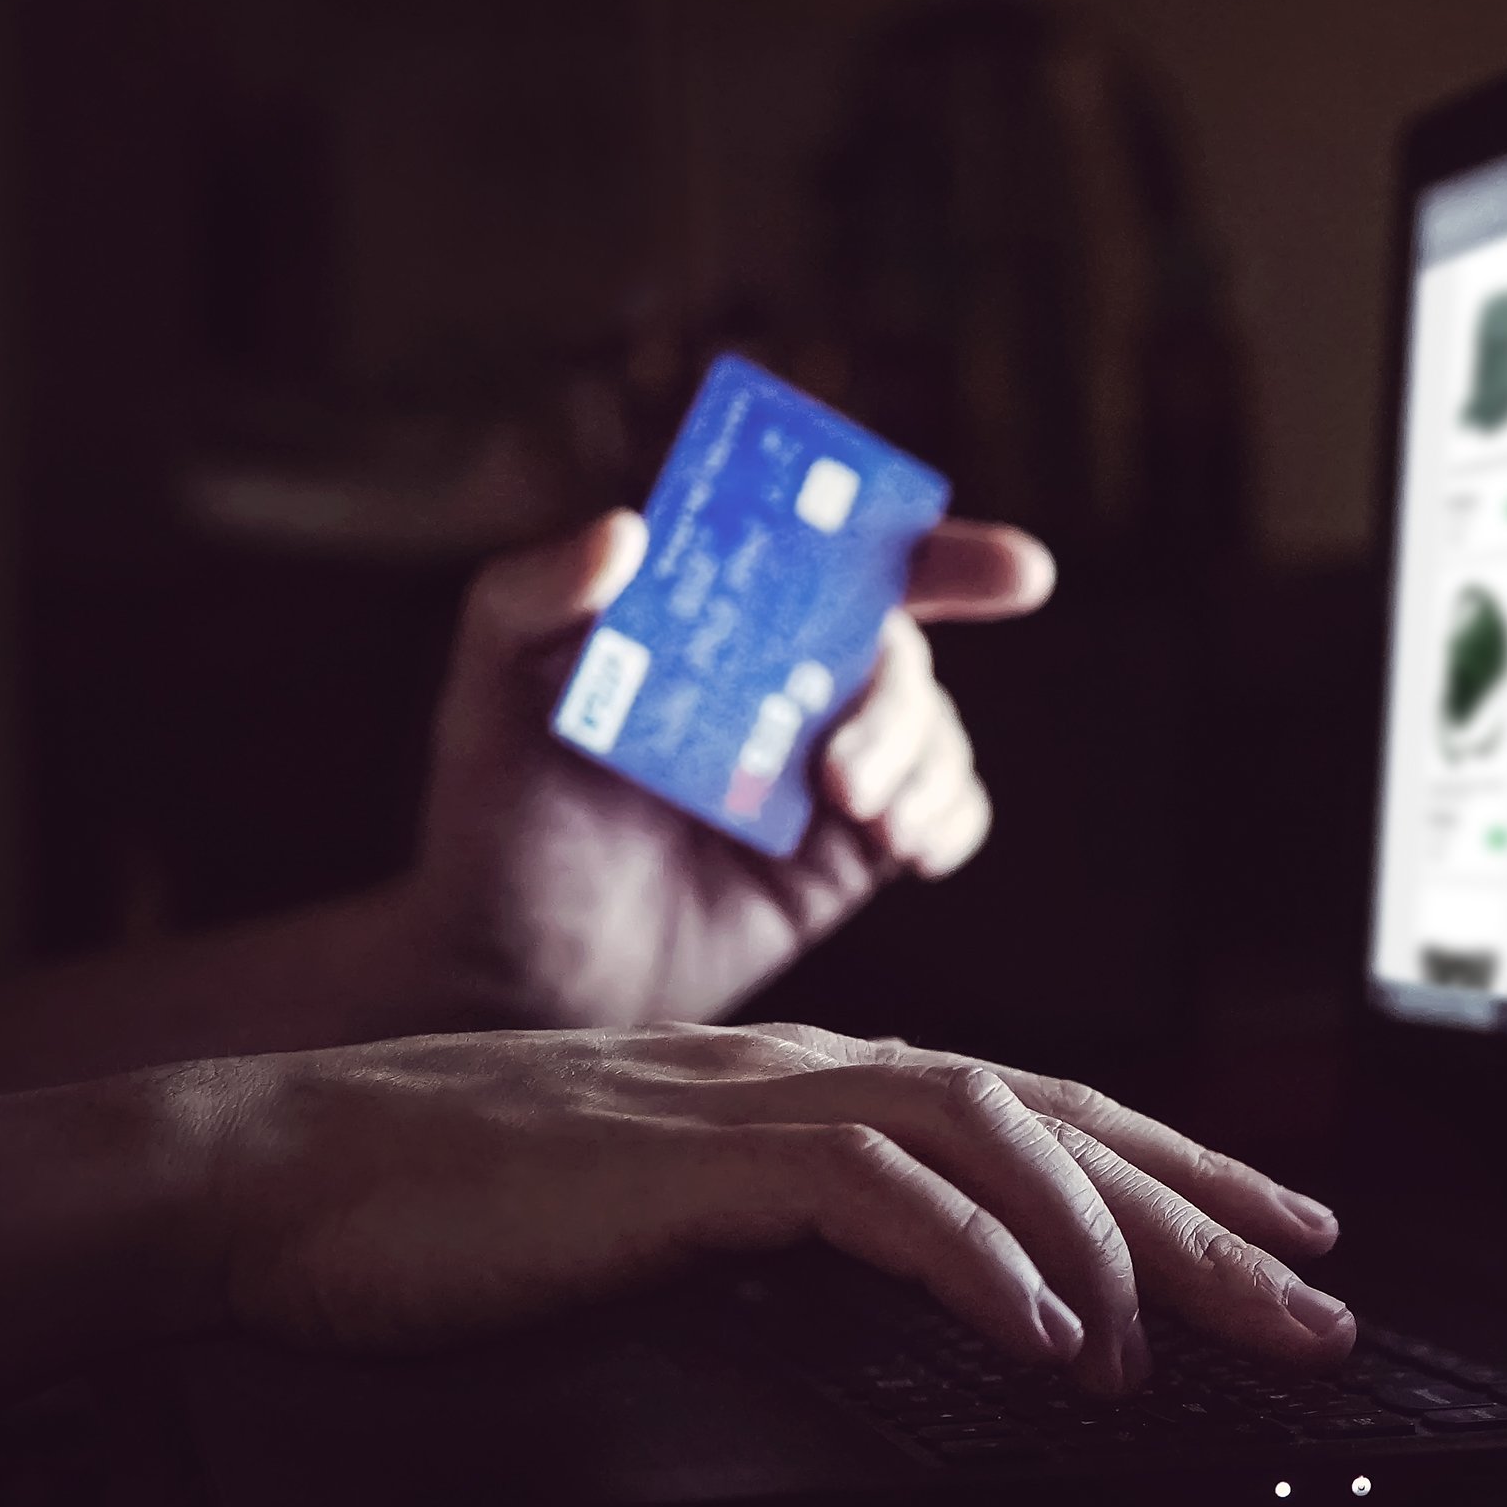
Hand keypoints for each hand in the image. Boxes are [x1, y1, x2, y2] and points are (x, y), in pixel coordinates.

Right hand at [198, 1024, 1349, 1390]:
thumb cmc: (454, 1212)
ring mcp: (751, 1103)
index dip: (1169, 1165)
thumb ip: (786, 1229)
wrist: (284, 1171)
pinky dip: (985, 1265)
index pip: (1032, 1108)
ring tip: (1207, 1340)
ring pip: (1000, 1136)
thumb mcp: (662, 1215)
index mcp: (803, 1084)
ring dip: (1120, 1240)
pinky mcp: (694, 1160)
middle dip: (1205, 1208)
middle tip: (1323, 1291)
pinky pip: (880, 1201)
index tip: (1275, 1228)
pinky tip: (1055, 1340)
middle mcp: (803, 1072)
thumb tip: (912, 1290)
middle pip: (1055, 1117)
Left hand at [397, 510, 1053, 1029]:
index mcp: (716, 616)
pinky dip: (950, 819)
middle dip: (902, 698)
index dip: (935, 549)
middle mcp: (782, 678)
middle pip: (900, 645)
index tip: (1015, 573)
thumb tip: (628, 528)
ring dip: (922, 765)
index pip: (838, 552)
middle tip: (843, 772)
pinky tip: (905, 852)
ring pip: (934, 729)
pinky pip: (947, 810)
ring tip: (861, 824)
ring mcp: (822, 765)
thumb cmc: (494, 821)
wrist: (519, 977)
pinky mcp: (847, 853)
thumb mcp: (491, 691)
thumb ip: (537, 596)